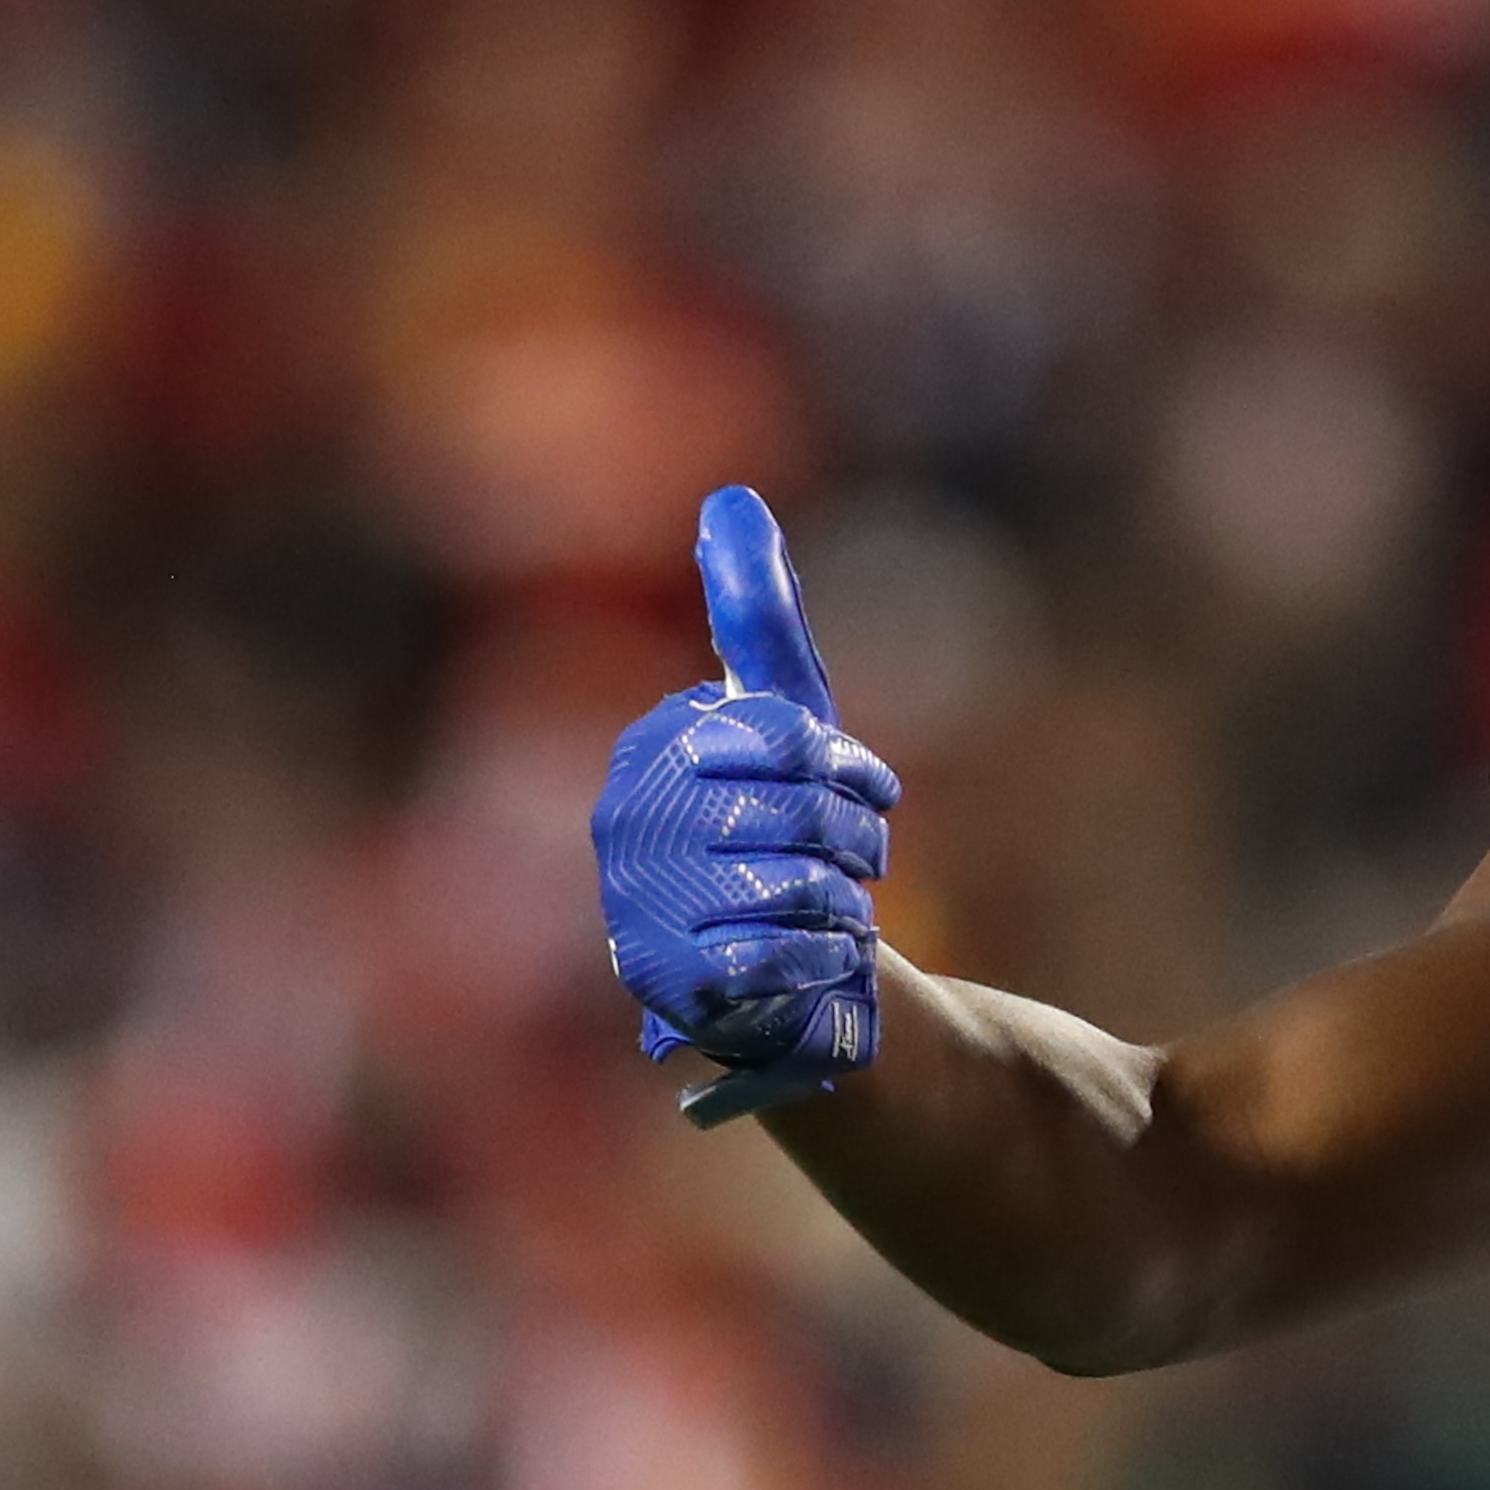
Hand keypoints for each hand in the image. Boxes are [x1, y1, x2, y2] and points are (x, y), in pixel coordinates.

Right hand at [595, 487, 899, 1126]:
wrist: (800, 977)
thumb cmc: (792, 834)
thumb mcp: (789, 717)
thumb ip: (758, 617)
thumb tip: (730, 500)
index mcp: (654, 755)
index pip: (788, 740)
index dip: (848, 772)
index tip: (862, 793)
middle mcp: (628, 828)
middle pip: (800, 815)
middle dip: (856, 844)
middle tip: (855, 869)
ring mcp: (639, 910)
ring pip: (802, 889)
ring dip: (844, 908)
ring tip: (829, 919)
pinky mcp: (669, 989)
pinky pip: (787, 956)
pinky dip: (827, 962)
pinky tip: (818, 966)